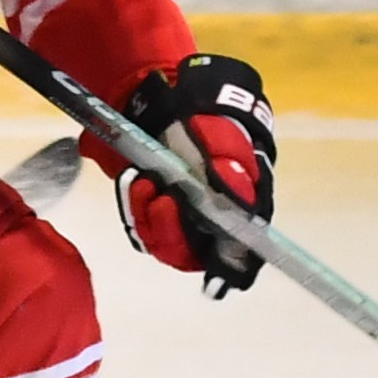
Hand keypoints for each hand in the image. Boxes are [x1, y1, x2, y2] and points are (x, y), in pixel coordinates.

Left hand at [109, 53, 276, 297]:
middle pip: (194, 253)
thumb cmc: (206, 119)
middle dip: (173, 232)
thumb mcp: (220, 135)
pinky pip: (142, 228)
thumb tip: (239, 200)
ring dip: (151, 218)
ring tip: (146, 183)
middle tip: (163, 200)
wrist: (170, 101)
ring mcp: (180, 219)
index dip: (229, 268)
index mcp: (240, 209)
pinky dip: (137, 208)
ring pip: (165, 244)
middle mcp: (211, 222)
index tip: (213, 276)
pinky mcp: (152, 213)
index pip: (240, 254)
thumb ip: (230, 167)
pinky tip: (138, 182)